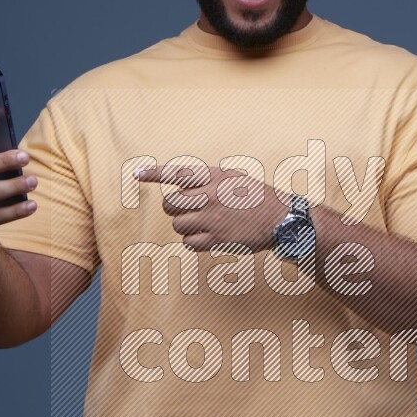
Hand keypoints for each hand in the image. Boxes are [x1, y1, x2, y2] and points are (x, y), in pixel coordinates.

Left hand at [135, 162, 290, 252]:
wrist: (280, 219)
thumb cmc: (255, 197)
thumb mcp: (232, 178)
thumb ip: (206, 180)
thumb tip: (179, 187)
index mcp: (214, 177)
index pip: (177, 173)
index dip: (153, 173)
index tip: (136, 174)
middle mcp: (210, 196)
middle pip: (170, 204)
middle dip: (174, 209)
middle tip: (188, 210)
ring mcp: (212, 218)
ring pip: (177, 225)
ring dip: (185, 226)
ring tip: (204, 224)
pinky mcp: (216, 239)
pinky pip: (188, 243)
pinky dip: (194, 242)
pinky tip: (208, 236)